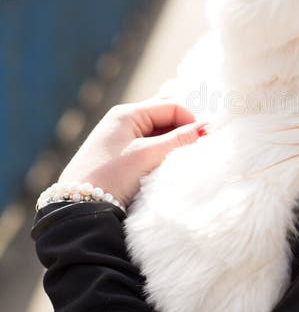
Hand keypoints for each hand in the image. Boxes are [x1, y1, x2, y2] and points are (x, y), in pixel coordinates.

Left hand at [57, 98, 206, 208]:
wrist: (79, 205)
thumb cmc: (113, 175)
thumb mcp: (148, 155)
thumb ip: (179, 139)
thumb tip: (207, 126)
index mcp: (128, 113)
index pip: (171, 106)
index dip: (191, 120)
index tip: (204, 140)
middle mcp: (123, 120)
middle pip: (164, 117)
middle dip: (182, 131)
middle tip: (195, 149)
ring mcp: (120, 137)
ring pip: (158, 132)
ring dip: (172, 143)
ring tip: (180, 159)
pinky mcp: (119, 155)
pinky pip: (148, 145)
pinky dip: (161, 152)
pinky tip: (165, 166)